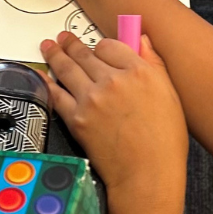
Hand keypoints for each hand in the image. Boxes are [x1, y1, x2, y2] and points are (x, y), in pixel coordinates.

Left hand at [41, 32, 187, 198]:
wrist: (147, 174)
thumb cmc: (165, 141)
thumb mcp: (169, 95)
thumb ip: (154, 64)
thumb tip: (142, 39)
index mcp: (139, 71)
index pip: (110, 46)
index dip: (101, 46)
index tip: (96, 49)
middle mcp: (113, 80)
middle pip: (85, 54)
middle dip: (71, 44)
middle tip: (62, 39)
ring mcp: (92, 99)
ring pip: (67, 68)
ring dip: (55, 54)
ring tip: (48, 46)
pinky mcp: (77, 118)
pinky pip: (56, 95)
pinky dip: (47, 83)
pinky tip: (42, 75)